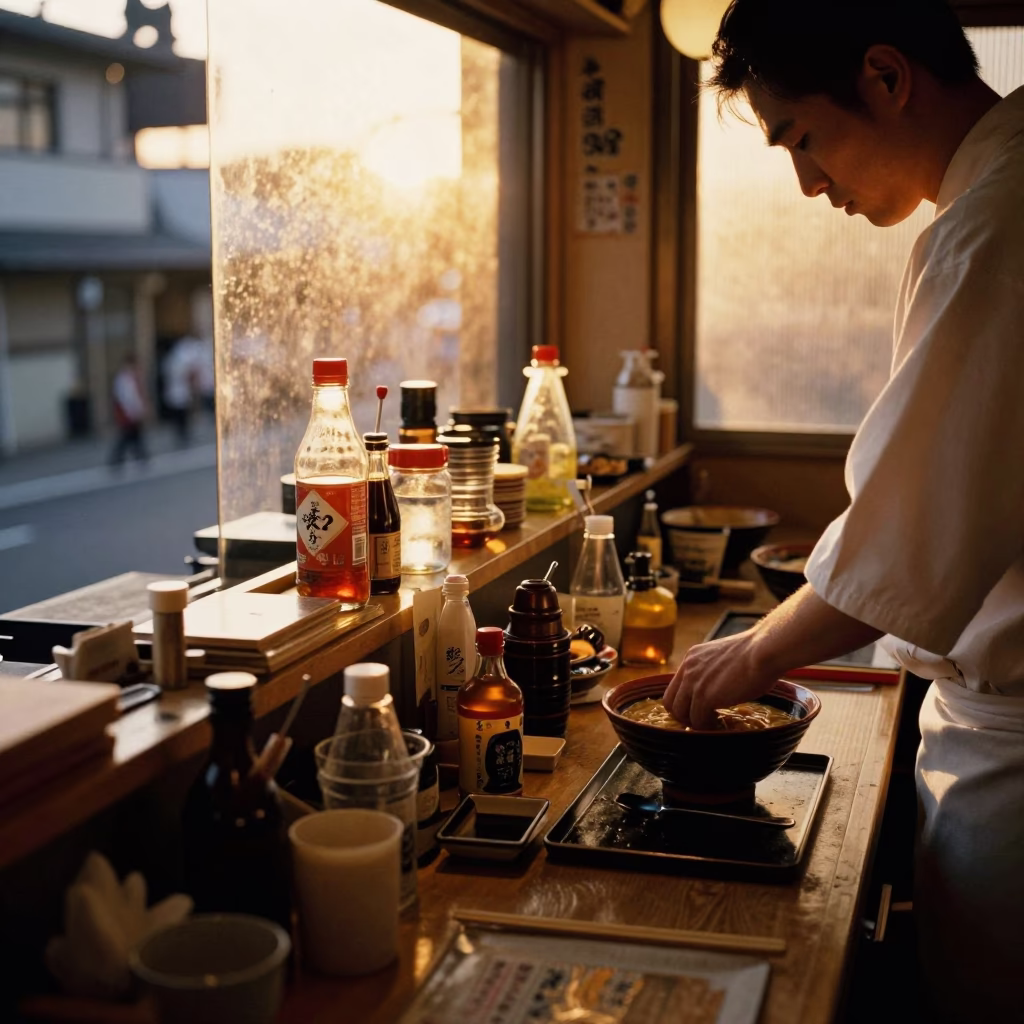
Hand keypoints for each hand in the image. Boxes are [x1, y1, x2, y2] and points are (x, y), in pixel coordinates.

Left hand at [663, 629, 778, 729]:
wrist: (764, 650)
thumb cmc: (756, 653)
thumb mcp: (724, 657)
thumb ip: (714, 670)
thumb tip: (720, 686)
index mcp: (692, 657)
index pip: (675, 686)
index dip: (684, 702)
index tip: (697, 710)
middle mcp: (688, 668)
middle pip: (670, 702)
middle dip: (684, 716)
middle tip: (702, 721)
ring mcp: (694, 683)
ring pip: (680, 714)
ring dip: (695, 723)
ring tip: (712, 724)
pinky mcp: (704, 697)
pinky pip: (697, 721)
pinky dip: (707, 727)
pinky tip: (720, 725)